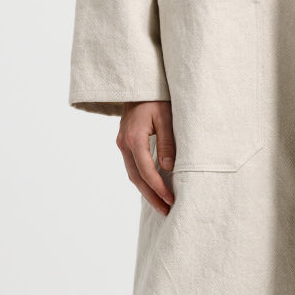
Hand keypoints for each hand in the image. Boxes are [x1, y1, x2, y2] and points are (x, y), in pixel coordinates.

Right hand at [117, 100, 175, 214]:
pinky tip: (154, 187)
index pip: (146, 170)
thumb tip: (168, 168)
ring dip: (146, 190)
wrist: (139, 83)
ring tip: (161, 204)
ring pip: (132, 173)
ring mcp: (122, 143)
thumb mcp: (166, 116)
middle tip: (166, 211)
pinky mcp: (125, 142)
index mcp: (134, 138)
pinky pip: (133, 165)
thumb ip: (167, 142)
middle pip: (136, 178)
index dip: (159, 188)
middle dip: (151, 196)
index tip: (171, 200)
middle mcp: (124, 143)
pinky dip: (143, 179)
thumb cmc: (156, 97)